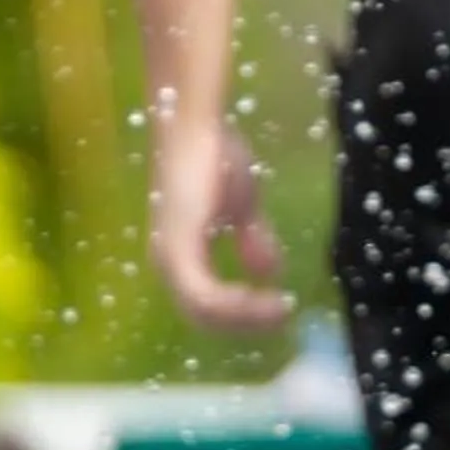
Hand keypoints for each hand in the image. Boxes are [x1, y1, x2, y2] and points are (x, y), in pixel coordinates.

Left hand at [150, 121, 292, 330]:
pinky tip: (268, 296)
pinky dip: (238, 303)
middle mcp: (167, 263)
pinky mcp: (178, 248)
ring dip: (246, 317)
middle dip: (245, 323)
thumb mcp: (241, 208)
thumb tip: (270, 274)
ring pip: (205, 312)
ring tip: (279, 311)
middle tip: (282, 320)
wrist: (197, 127)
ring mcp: (170, 257)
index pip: (206, 306)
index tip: (279, 313)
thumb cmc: (214, 158)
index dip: (241, 316)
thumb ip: (252, 241)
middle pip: (203, 317)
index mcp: (179, 258)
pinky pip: (205, 295)